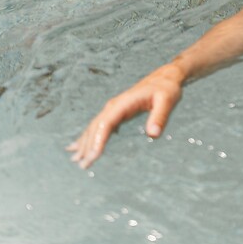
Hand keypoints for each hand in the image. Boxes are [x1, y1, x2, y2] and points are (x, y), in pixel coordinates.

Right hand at [67, 63, 182, 168]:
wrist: (166, 77)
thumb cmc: (167, 89)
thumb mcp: (167, 101)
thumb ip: (160, 117)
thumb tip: (153, 134)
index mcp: (124, 103)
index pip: (106, 123)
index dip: (98, 140)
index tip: (93, 157)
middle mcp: (115, 105)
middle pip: (97, 127)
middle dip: (88, 146)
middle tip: (82, 165)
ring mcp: (114, 108)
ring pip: (95, 126)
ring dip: (85, 142)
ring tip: (75, 159)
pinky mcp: (117, 111)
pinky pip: (99, 125)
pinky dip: (89, 136)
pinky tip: (80, 146)